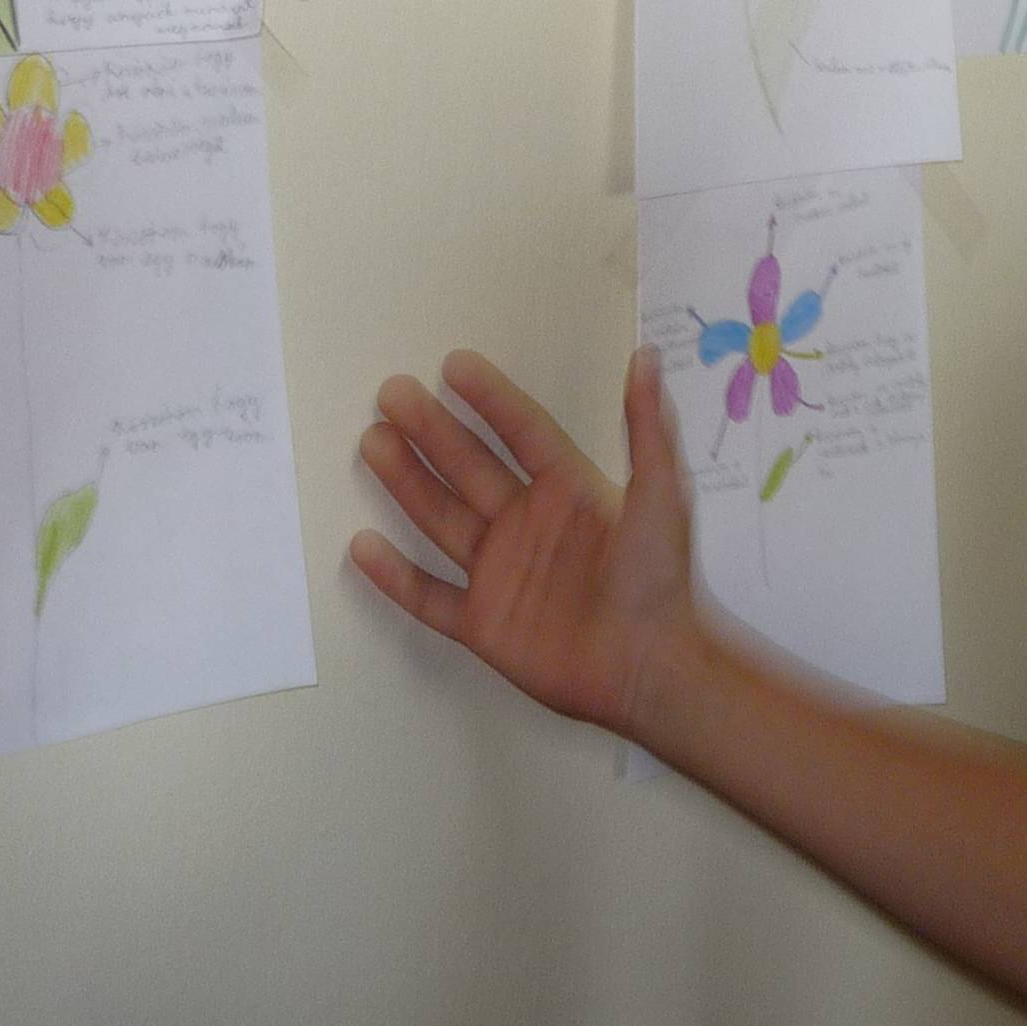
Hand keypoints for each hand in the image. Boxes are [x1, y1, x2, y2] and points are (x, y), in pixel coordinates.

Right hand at [351, 346, 700, 737]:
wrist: (653, 670)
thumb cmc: (661, 579)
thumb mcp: (664, 494)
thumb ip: (649, 428)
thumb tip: (647, 355)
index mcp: (570, 490)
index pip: (521, 432)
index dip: (490, 398)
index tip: (453, 365)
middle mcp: (528, 523)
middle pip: (469, 466)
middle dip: (430, 430)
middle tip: (391, 393)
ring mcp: (502, 574)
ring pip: (441, 518)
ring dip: (406, 481)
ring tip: (372, 441)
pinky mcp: (483, 624)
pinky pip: (428, 596)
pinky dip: (394, 575)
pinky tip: (362, 544)